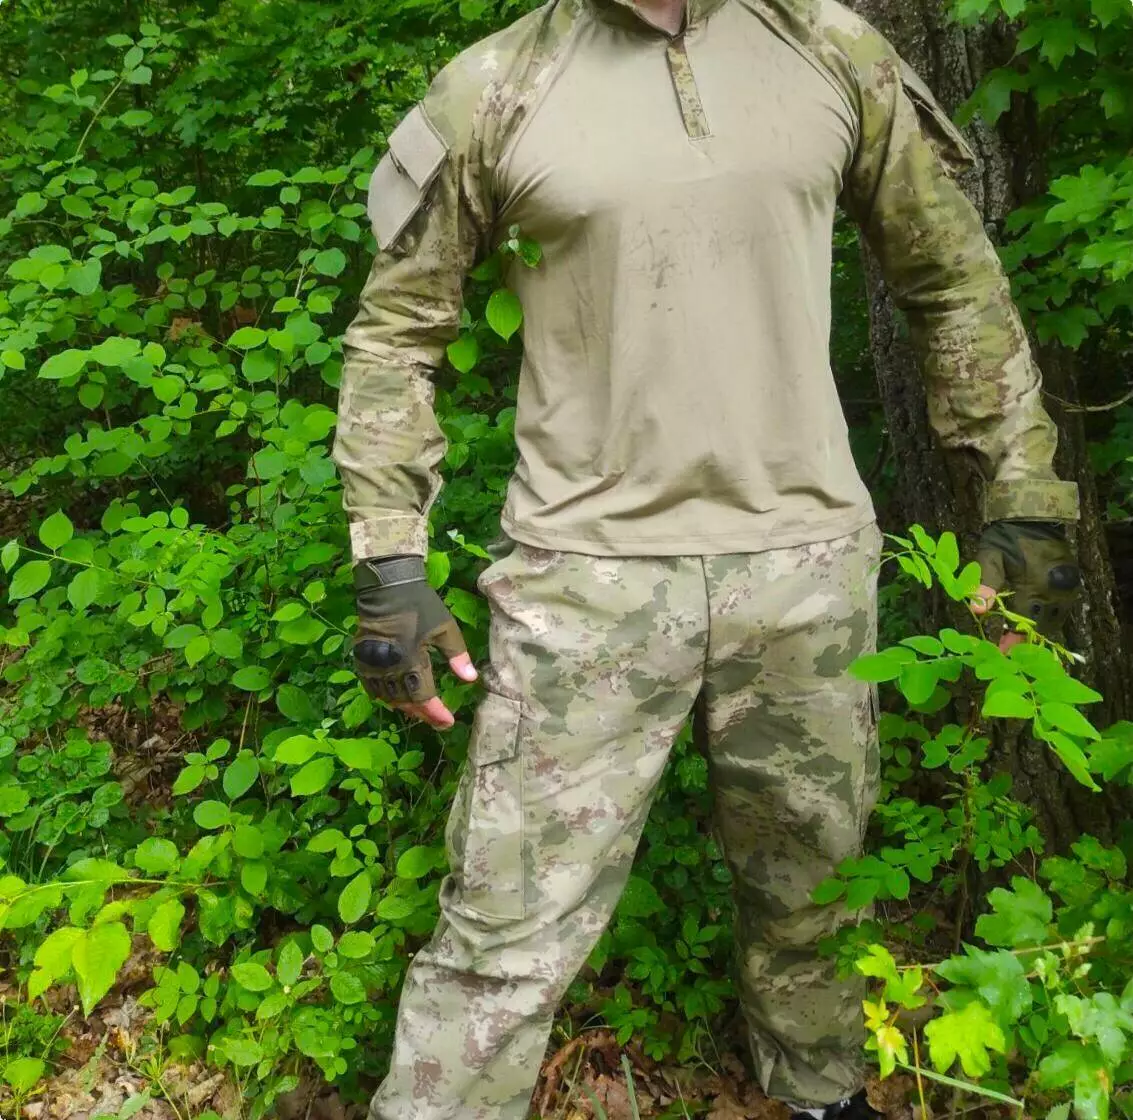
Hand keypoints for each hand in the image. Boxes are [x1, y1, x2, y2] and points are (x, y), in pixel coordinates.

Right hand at [353, 556, 477, 730]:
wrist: (387, 586)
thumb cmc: (420, 605)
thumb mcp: (445, 628)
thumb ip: (457, 655)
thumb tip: (471, 679)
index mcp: (411, 660)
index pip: (423, 697)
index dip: (436, 712)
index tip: (448, 722)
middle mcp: (389, 666)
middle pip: (406, 701)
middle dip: (423, 713)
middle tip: (438, 720)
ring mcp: (373, 663)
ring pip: (388, 697)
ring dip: (405, 706)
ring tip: (421, 710)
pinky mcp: (362, 658)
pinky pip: (372, 686)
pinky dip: (385, 696)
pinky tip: (396, 697)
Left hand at [970, 520, 1080, 649]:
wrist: (1032, 515)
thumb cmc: (1005, 537)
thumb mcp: (990, 558)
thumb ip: (985, 585)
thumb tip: (977, 611)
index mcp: (1035, 586)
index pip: (1025, 624)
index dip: (1013, 640)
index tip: (1001, 653)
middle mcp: (1055, 590)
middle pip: (1042, 626)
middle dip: (1025, 638)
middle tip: (1006, 647)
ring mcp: (1066, 586)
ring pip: (1054, 618)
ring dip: (1038, 628)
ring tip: (1017, 636)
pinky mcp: (1070, 581)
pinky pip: (1061, 607)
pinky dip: (1048, 616)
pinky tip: (1033, 619)